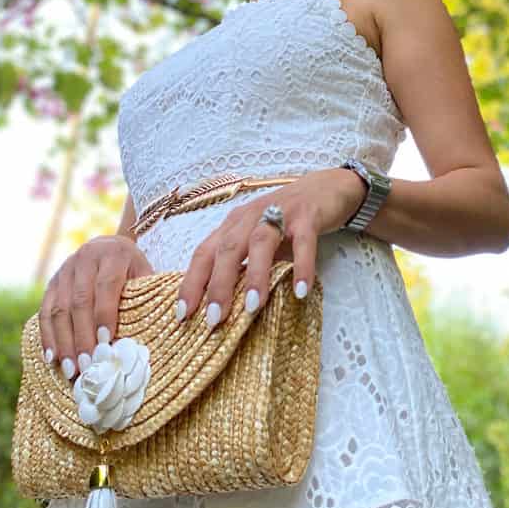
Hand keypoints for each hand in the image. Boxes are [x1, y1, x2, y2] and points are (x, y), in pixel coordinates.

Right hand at [38, 235, 154, 381]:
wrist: (109, 245)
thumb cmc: (133, 268)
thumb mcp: (145, 274)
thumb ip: (145, 297)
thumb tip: (150, 334)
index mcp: (113, 253)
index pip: (106, 285)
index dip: (105, 313)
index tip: (106, 342)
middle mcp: (85, 258)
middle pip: (80, 301)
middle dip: (83, 336)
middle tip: (88, 365)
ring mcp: (65, 270)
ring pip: (59, 309)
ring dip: (65, 342)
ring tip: (72, 369)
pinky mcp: (51, 282)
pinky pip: (45, 311)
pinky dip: (48, 336)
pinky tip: (53, 357)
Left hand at [175, 168, 366, 329]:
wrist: (326, 188)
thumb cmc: (286, 220)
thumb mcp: (257, 239)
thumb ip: (242, 264)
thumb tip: (223, 306)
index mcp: (233, 225)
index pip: (204, 253)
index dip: (191, 283)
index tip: (183, 315)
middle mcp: (251, 217)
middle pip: (227, 249)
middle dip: (218, 285)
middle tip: (215, 319)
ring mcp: (280, 214)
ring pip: (260, 243)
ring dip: (254, 276)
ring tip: (252, 308)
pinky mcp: (308, 217)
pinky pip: (303, 243)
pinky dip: (301, 267)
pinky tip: (300, 291)